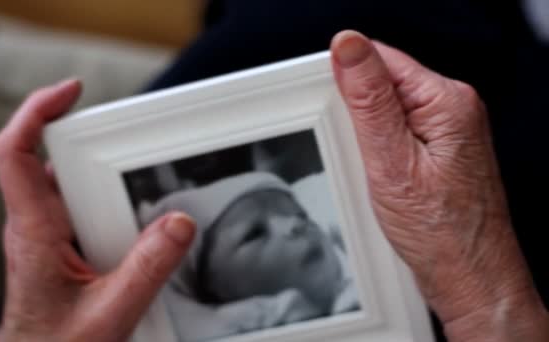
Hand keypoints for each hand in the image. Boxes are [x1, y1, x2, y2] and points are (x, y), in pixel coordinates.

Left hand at [0, 80, 195, 340]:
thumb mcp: (110, 312)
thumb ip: (148, 269)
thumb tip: (179, 225)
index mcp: (34, 231)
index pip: (16, 153)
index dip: (37, 111)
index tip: (70, 91)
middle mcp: (35, 224)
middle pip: (53, 158)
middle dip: (91, 142)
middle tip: (129, 135)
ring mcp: (47, 232)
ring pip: (70, 182)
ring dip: (102, 174)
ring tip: (138, 179)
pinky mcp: (60, 243)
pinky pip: (81, 204)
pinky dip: (106, 197)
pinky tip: (134, 214)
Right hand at [330, 31, 548, 340]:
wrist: (468, 273)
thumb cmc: (440, 231)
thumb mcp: (390, 161)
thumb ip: (368, 100)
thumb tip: (349, 47)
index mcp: (446, 101)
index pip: (381, 59)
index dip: (347, 80)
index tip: (336, 112)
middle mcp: (454, 108)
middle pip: (384, 84)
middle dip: (359, 115)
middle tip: (364, 156)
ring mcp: (449, 129)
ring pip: (387, 110)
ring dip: (369, 136)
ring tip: (378, 172)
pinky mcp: (441, 148)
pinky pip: (398, 132)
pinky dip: (381, 150)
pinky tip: (387, 177)